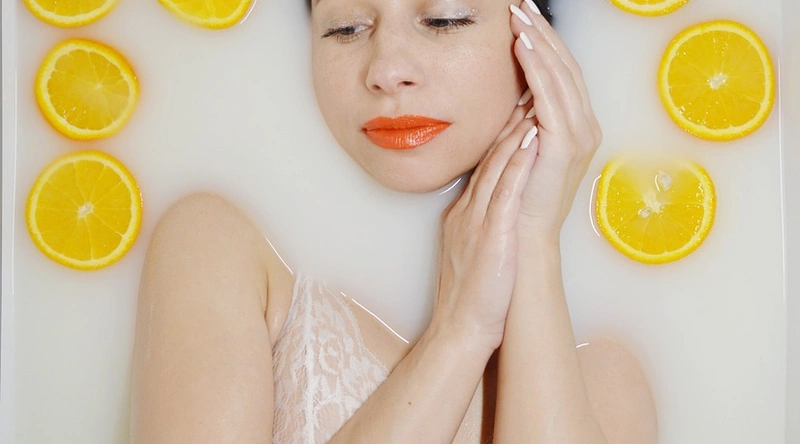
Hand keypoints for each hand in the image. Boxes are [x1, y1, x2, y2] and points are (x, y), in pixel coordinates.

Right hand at [431, 102, 537, 351]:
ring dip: (516, 130)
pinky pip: (505, 193)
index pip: (487, 165)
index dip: (505, 132)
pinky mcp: (490, 236)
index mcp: (465, 213)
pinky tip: (532, 140)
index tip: (522, 105)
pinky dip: (519, 164)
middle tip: (528, 88)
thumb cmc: (471, 294)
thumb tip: (493, 204)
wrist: (460, 329)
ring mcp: (477, 221)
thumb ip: (478, 222)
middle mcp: (468, 210)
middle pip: (491, 156)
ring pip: (497, 166)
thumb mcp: (470, 248)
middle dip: (511, 119)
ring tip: (533, 98)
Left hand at [509, 1, 601, 240]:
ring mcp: (579, 134)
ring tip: (518, 18)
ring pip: (560, 76)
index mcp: (576, 125)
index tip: (525, 18)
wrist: (524, 233)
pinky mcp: (565, 144)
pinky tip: (522, 47)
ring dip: (538, 43)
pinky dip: (536, 69)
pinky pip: (551, 97)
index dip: (545, 43)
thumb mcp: (522, 146)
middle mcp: (584, 126)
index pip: (563, 73)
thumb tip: (512, 92)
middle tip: (521, 6)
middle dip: (543, 33)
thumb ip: (522, 119)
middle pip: (566, 67)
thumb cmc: (518, 194)